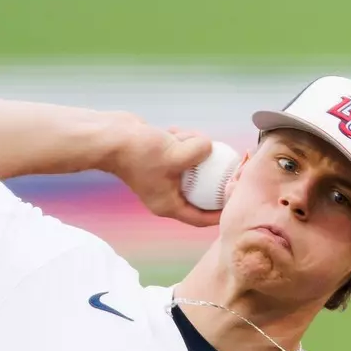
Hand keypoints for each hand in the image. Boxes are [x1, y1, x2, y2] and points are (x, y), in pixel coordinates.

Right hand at [101, 122, 223, 228]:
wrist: (112, 137)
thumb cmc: (138, 153)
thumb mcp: (176, 154)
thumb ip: (200, 152)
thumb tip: (210, 147)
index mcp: (168, 205)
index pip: (201, 218)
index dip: (221, 213)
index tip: (238, 201)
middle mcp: (165, 194)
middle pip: (200, 191)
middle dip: (213, 176)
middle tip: (229, 163)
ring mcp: (163, 176)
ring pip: (192, 166)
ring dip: (193, 149)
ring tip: (183, 138)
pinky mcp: (160, 160)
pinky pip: (181, 152)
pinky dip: (182, 140)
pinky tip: (173, 132)